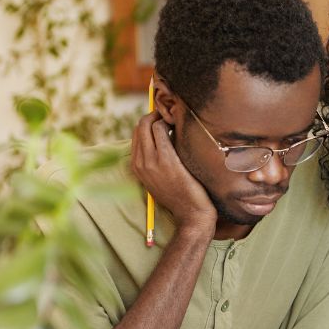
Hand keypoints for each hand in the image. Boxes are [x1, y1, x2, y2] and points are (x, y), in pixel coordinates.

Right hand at [131, 111, 215, 235]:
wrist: (192, 214)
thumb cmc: (182, 195)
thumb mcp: (161, 178)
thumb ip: (157, 160)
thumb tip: (164, 137)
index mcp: (137, 166)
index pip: (137, 134)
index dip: (150, 122)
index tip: (164, 118)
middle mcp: (140, 163)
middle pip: (140, 126)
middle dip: (154, 115)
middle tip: (171, 114)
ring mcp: (151, 162)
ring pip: (148, 125)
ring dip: (162, 117)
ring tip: (177, 119)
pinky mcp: (166, 160)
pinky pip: (161, 131)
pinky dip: (169, 123)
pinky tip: (180, 127)